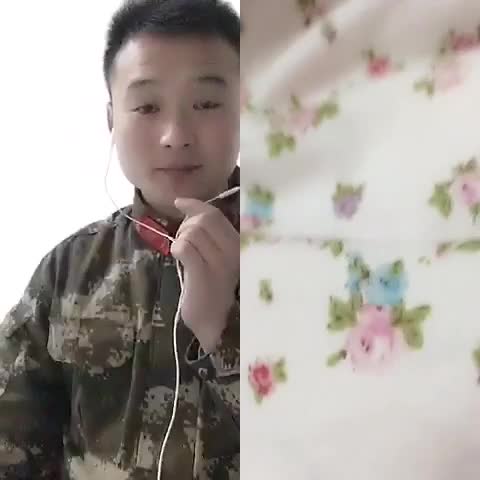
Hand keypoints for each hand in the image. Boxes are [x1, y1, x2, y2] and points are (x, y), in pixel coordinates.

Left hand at [171, 198, 238, 351]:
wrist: (213, 322)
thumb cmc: (211, 286)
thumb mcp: (214, 254)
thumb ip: (206, 230)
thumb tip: (183, 202)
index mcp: (240, 245)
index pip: (215, 215)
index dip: (195, 205)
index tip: (179, 203)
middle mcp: (235, 252)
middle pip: (202, 221)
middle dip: (185, 227)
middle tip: (183, 243)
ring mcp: (221, 263)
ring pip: (191, 233)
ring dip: (180, 241)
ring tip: (184, 257)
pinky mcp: (205, 274)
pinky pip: (184, 248)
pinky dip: (177, 251)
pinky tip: (180, 262)